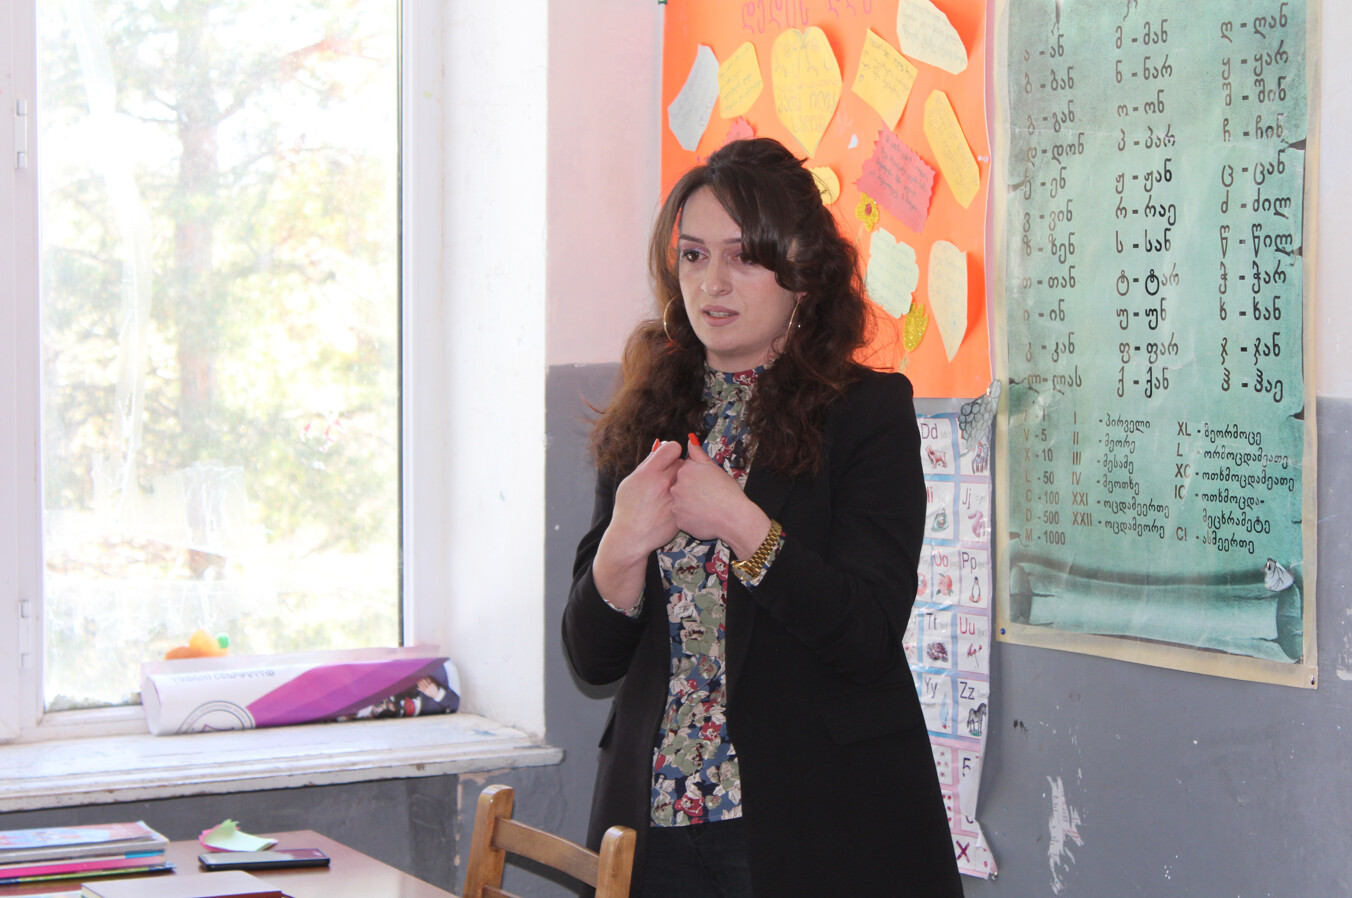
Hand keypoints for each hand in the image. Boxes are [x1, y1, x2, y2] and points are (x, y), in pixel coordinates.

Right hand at [592, 440, 682, 609]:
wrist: (632, 537)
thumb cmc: (628, 508)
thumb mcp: (630, 481)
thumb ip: (647, 463)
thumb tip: (660, 446)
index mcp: (650, 473)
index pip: (673, 447)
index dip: (671, 450)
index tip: (669, 456)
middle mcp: (664, 483)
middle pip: (682, 463)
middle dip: (676, 467)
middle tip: (668, 476)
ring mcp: (675, 498)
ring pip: (688, 480)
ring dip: (682, 482)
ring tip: (669, 491)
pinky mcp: (682, 511)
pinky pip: (689, 498)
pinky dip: (684, 499)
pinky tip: (671, 505)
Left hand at [672, 435, 767, 556]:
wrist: (734, 518)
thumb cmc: (728, 492)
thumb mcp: (714, 468)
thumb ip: (699, 453)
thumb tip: (690, 440)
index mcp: (685, 471)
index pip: (686, 471)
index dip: (698, 477)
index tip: (708, 484)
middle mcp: (677, 487)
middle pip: (681, 486)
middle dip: (692, 490)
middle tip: (709, 496)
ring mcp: (677, 505)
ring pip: (681, 502)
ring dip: (690, 504)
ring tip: (707, 507)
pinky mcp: (679, 521)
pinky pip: (683, 517)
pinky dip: (691, 518)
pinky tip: (704, 517)